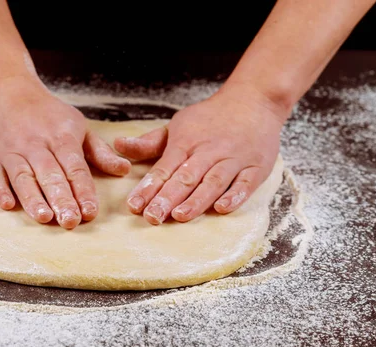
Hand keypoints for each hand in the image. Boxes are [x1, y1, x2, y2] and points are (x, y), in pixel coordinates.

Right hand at [0, 77, 130, 228]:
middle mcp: (35, 144)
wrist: (7, 89)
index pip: (75, 168)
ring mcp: (10, 150)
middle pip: (50, 175)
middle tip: (71, 222)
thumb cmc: (47, 115)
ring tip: (44, 218)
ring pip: (23, 177)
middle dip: (61, 199)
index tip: (90, 212)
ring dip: (33, 198)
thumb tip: (125, 170)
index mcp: (61, 137)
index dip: (83, 191)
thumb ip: (100, 152)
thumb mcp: (78, 126)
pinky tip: (7, 205)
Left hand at [114, 82, 289, 224]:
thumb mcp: (178, 125)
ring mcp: (234, 159)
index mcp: (186, 142)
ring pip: (213, 181)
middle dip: (167, 198)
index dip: (149, 187)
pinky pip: (245, 183)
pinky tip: (221, 209)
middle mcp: (209, 151)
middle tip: (152, 217)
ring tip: (180, 216)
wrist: (254, 99)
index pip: (164, 168)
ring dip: (196, 200)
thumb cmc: (211, 118)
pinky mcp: (256, 167)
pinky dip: (234, 195)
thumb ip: (150, 143)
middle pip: (186, 177)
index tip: (134, 206)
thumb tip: (118, 145)